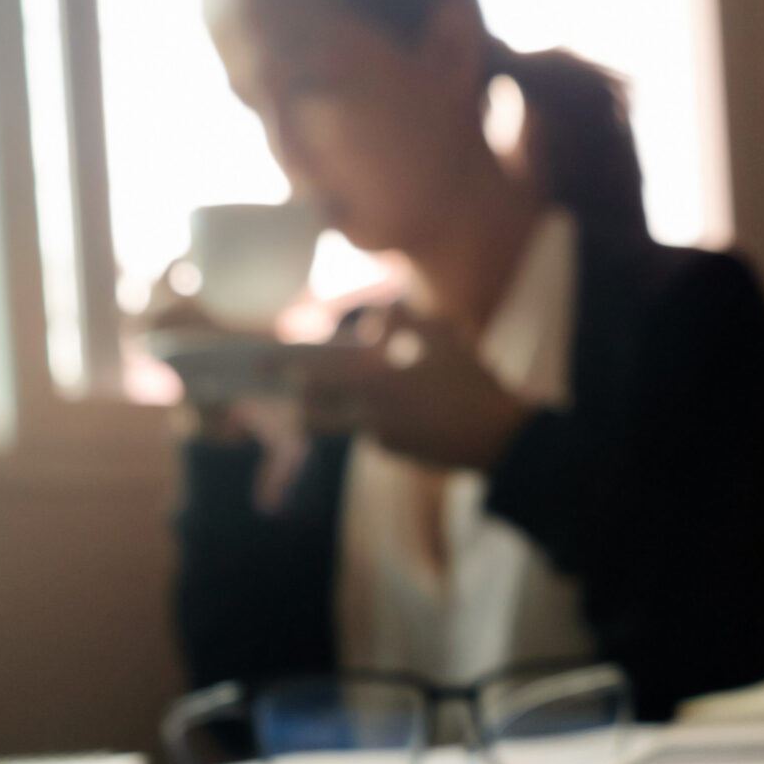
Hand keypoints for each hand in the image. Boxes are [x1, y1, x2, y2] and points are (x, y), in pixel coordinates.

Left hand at [295, 305, 528, 471]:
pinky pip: (376, 433)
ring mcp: (382, 438)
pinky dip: (381, 420)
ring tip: (370, 393)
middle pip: (317, 413)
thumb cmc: (470, 381)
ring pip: (348, 422)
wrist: (497, 439)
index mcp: (375, 381)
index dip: (286, 368)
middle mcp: (370, 415)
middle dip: (306, 401)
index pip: (315, 374)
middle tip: (300, 389)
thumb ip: (401, 317)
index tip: (265, 364)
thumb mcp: (441, 335)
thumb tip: (377, 310)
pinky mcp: (397, 453)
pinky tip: (409, 411)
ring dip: (346, 408)